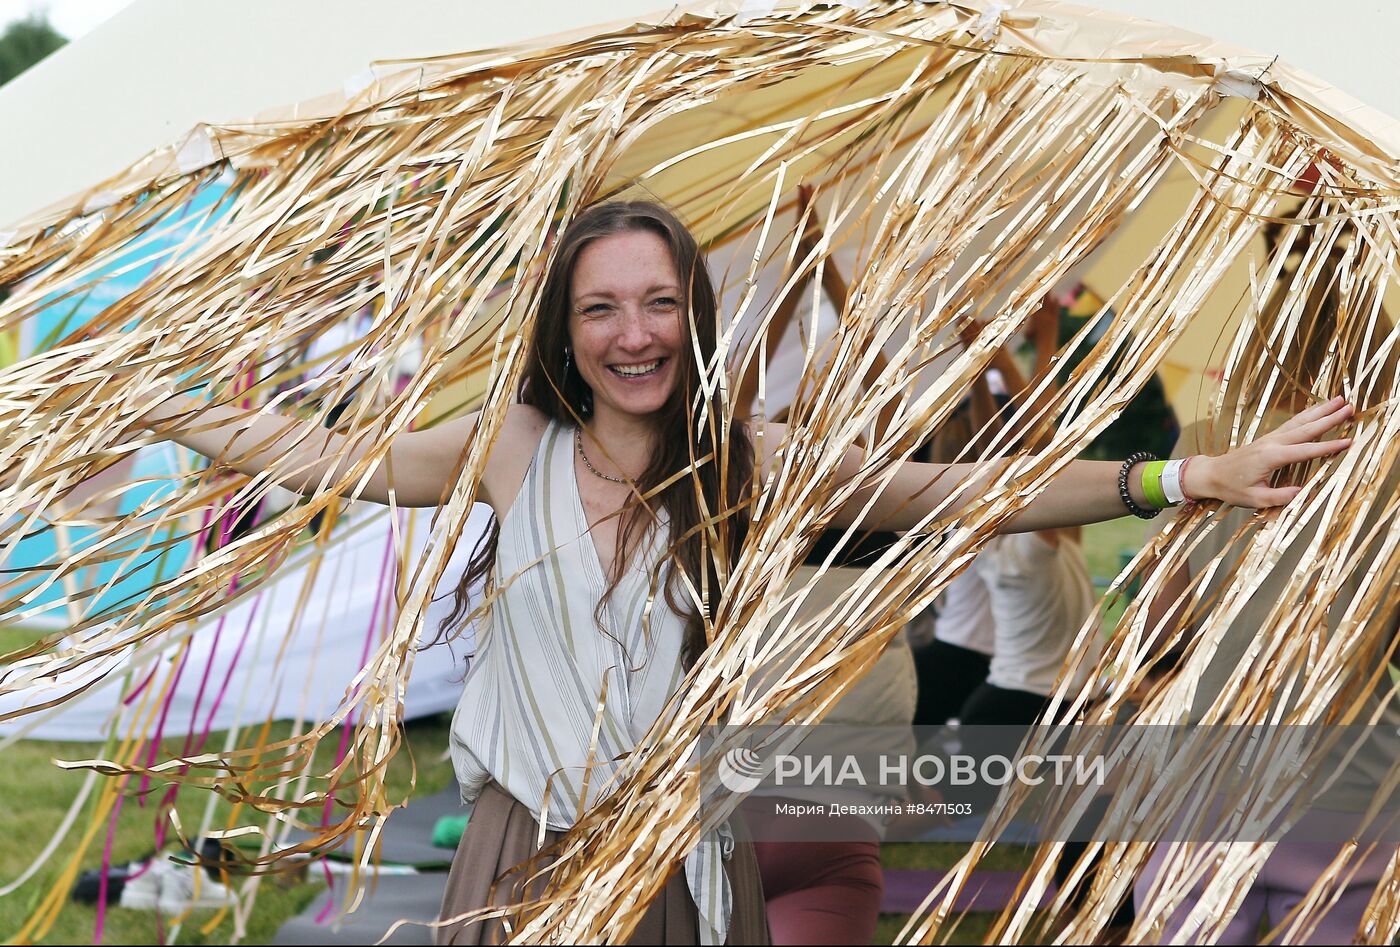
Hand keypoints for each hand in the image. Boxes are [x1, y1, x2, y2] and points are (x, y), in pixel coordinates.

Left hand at [1190, 396, 1353, 507]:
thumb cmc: (1230, 488)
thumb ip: (1280, 496)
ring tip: (1340, 400)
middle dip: (1329, 418)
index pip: (1305, 451)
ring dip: (1320, 410)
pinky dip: (1306, 415)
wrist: (1210, 474)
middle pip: (1305, 429)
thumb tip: (1304, 492)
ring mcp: (1269, 439)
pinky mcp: (1268, 439)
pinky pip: (1291, 424)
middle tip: (1350, 408)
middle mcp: (1271, 443)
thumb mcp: (1255, 499)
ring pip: (1299, 422)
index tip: (1348, 442)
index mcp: (1270, 457)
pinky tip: (1318, 409)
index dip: (1327, 447)